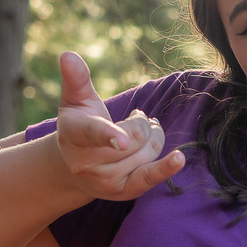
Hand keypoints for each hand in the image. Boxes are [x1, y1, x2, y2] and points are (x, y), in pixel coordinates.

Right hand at [56, 51, 184, 200]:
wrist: (75, 167)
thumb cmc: (80, 124)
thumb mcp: (75, 101)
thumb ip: (76, 78)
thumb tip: (68, 54)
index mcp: (74, 135)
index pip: (93, 133)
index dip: (110, 135)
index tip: (123, 141)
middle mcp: (87, 163)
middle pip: (135, 137)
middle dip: (143, 123)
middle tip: (138, 118)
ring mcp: (105, 180)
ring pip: (147, 152)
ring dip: (154, 137)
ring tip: (144, 133)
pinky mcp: (123, 191)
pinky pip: (149, 178)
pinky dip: (166, 168)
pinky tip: (178, 158)